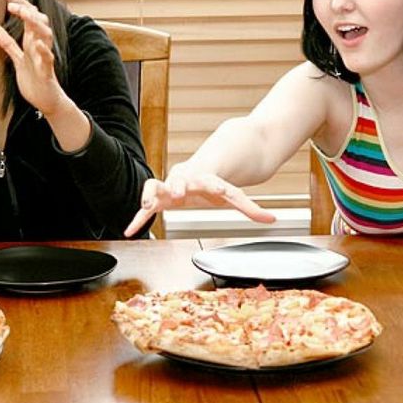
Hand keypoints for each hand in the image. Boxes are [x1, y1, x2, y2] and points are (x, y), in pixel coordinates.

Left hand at [0, 0, 65, 115]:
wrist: (46, 100)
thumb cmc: (34, 78)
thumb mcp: (18, 58)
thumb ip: (8, 44)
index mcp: (32, 41)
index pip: (28, 16)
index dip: (18, 4)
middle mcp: (40, 45)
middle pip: (37, 20)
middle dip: (26, 9)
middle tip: (11, 1)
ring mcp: (44, 57)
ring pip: (45, 35)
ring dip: (36, 24)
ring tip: (25, 14)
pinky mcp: (47, 71)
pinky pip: (47, 58)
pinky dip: (44, 50)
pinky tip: (37, 44)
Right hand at [125, 165, 275, 236]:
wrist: (195, 172)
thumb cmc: (212, 185)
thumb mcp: (232, 196)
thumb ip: (250, 208)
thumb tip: (273, 220)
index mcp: (205, 179)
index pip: (212, 181)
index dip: (216, 185)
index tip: (220, 190)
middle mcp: (184, 181)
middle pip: (179, 179)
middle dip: (177, 184)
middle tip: (177, 191)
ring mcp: (168, 188)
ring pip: (154, 187)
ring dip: (150, 195)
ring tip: (145, 206)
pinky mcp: (158, 199)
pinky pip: (145, 209)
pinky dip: (137, 220)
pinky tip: (129, 231)